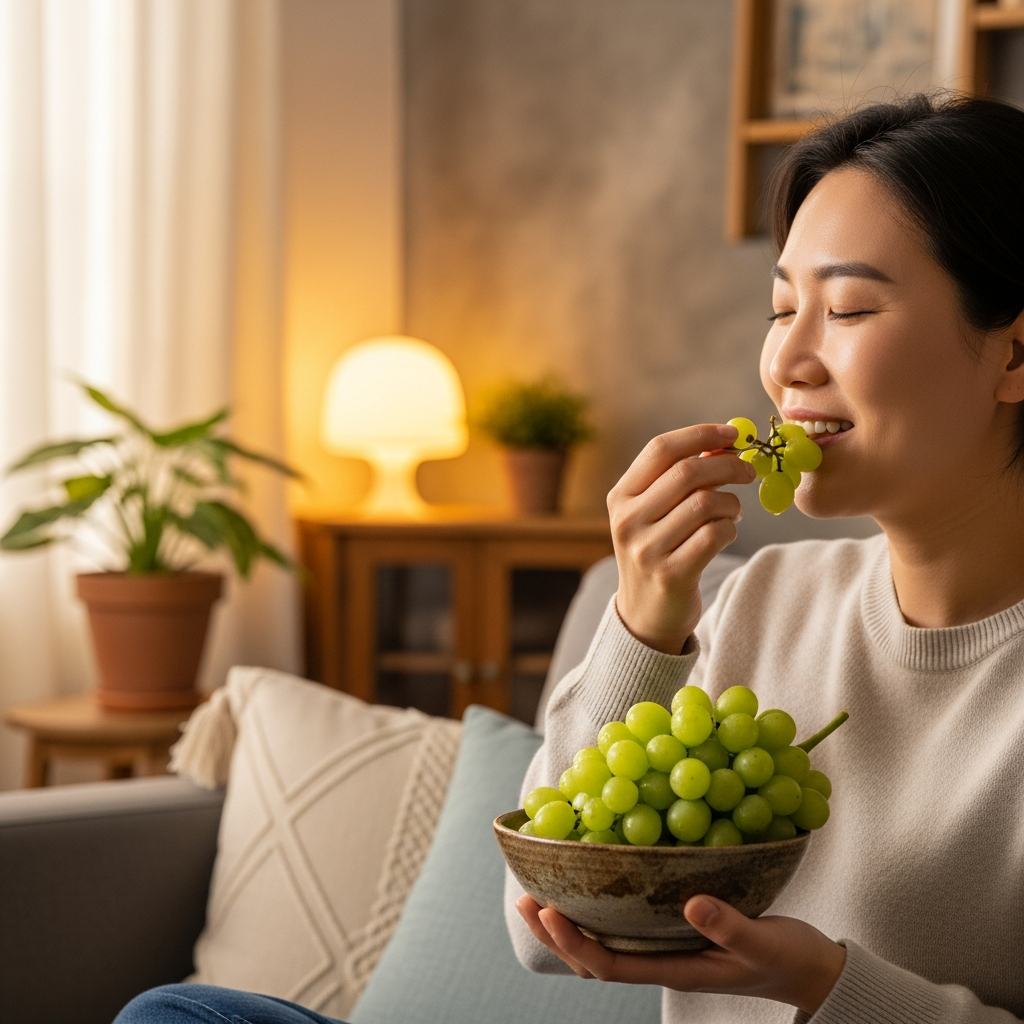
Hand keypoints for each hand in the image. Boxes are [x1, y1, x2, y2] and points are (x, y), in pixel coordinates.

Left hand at [515, 894, 845, 1015]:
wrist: (810, 968)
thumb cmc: (788, 957)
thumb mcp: (764, 941)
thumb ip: (730, 926)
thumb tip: (691, 903)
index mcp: (677, 969)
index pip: (611, 965)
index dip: (574, 943)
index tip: (548, 912)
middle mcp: (664, 961)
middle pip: (595, 960)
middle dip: (557, 934)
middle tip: (525, 899)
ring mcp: (667, 950)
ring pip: (605, 947)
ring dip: (569, 925)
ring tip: (538, 895)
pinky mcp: (676, 933)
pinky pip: (625, 930)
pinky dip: (598, 913)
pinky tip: (588, 888)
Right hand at [607, 423, 755, 653]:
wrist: (645, 614)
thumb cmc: (658, 551)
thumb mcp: (653, 513)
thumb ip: (679, 479)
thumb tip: (723, 442)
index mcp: (621, 497)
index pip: (661, 450)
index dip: (701, 434)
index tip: (734, 434)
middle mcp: (628, 521)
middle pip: (687, 473)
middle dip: (727, 465)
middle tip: (749, 471)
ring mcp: (646, 549)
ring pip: (706, 504)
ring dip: (731, 503)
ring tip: (733, 511)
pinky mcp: (671, 574)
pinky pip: (715, 535)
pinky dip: (730, 528)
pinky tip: (726, 532)